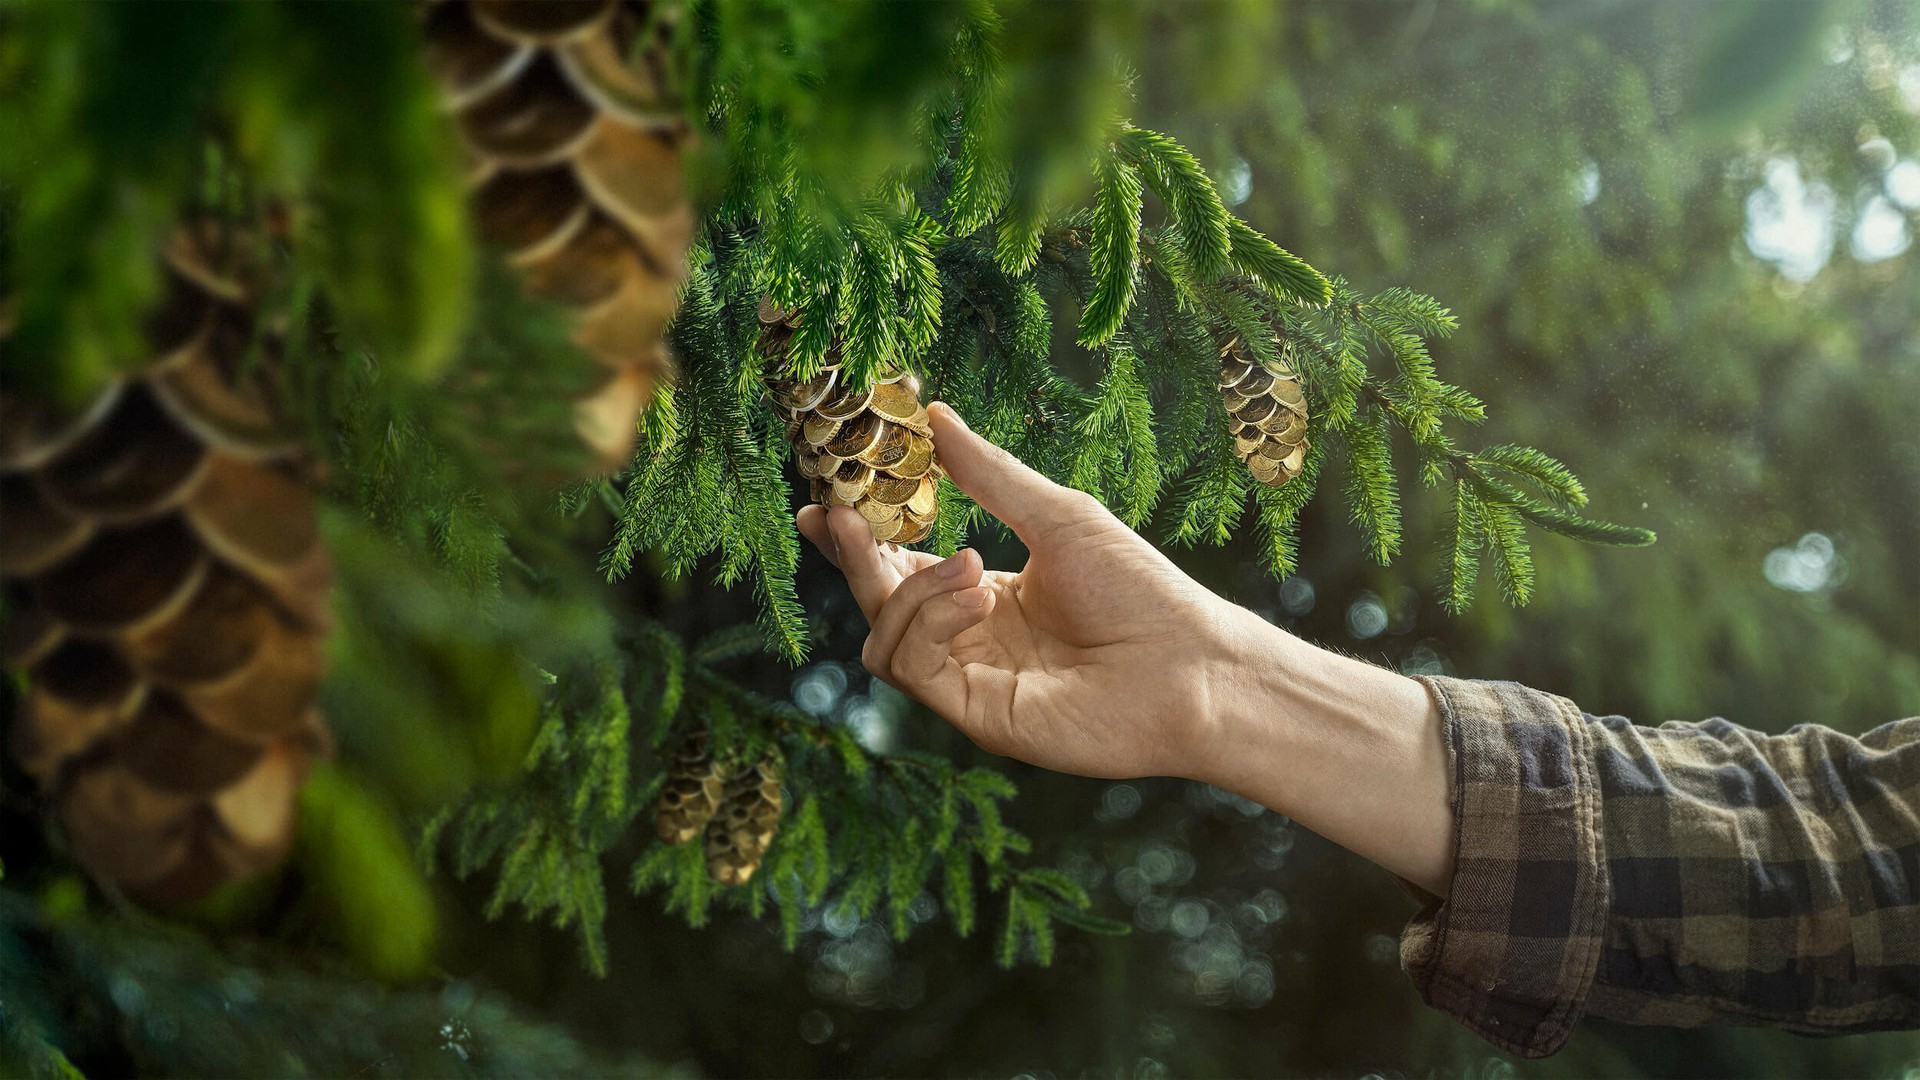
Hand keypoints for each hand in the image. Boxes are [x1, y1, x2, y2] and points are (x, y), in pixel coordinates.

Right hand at [799, 402, 1456, 894]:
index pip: (900, 564)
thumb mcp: (1058, 517)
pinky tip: (978, 594)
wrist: (1194, 667)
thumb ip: (988, 473)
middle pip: (878, 600)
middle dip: (852, 555)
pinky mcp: (974, 714)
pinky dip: (930, 621)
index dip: (859, 536)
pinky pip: (912, 665)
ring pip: (883, 634)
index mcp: (985, 597)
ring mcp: (968, 681)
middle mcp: (969, 640)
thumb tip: (931, 413)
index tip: (825, 497)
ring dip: (909, 589)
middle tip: (838, 511)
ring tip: (971, 563)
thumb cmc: (1142, 592)